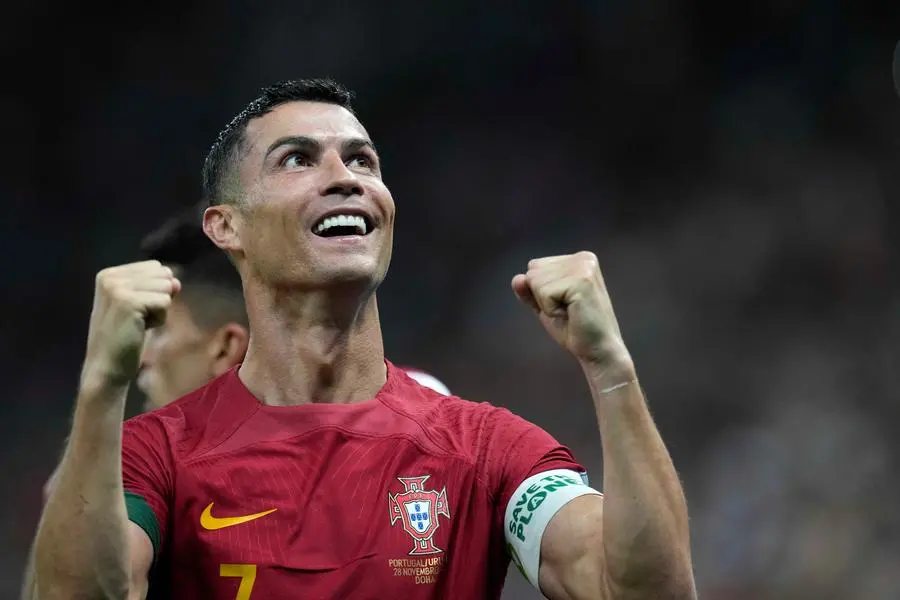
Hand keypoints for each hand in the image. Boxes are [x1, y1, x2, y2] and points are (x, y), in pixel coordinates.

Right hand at [82, 261, 180, 388]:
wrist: (107, 366)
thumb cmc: (126, 337)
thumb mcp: (141, 304)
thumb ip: (158, 287)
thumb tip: (176, 281)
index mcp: (110, 273)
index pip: (155, 267)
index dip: (155, 291)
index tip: (135, 310)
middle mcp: (111, 276)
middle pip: (163, 274)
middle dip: (159, 298)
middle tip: (138, 319)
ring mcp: (118, 288)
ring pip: (166, 287)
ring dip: (159, 310)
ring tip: (138, 323)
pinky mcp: (129, 302)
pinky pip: (165, 302)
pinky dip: (159, 319)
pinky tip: (141, 329)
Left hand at [512, 252, 630, 371]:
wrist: (597, 350)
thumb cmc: (574, 328)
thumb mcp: (546, 305)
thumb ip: (530, 290)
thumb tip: (517, 278)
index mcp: (578, 259)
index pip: (535, 266)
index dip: (541, 292)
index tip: (563, 304)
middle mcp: (583, 258)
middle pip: (533, 271)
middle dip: (542, 296)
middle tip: (567, 310)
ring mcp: (583, 268)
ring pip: (536, 281)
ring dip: (547, 304)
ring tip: (570, 312)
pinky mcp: (581, 281)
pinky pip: (544, 293)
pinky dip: (551, 309)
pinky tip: (571, 314)